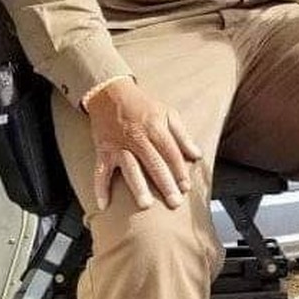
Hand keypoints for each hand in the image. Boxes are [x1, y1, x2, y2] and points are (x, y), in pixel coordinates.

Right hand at [85, 78, 202, 210]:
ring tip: (146, 205)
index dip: (180, 171)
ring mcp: (118, 145)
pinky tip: (104, 204)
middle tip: (174, 202)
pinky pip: (100, 171)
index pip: (171, 153)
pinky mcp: (103, 151)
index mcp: (155, 128)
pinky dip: (101, 188)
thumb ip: (183, 136)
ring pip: (129, 168)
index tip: (186, 187)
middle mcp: (137, 138)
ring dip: (137, 186)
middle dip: (165, 184)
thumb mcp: (168, 113)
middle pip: (154, 163)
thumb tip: (197, 155)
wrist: (110, 93)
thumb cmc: (143, 106)